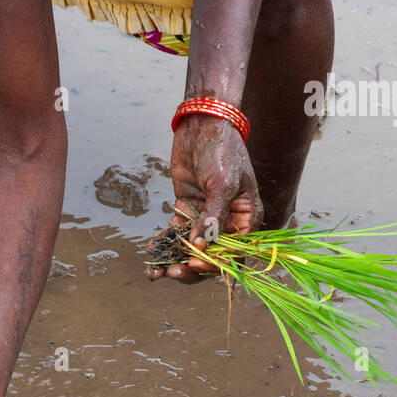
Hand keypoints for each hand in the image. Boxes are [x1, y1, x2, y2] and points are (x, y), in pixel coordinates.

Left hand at [148, 115, 262, 281]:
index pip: (234, 253)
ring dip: (175, 262)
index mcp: (245, 219)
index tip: (195, 263)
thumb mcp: (223, 184)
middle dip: (191, 268)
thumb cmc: (221, 151)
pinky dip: (164, 245)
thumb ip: (214, 217)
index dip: (215, 264)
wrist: (202, 124)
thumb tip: (201, 246)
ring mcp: (205, 218)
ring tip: (157, 272)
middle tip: (173, 271)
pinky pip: (176, 234)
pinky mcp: (187, 210)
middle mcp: (227, 222)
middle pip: (211, 256)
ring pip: (191, 249)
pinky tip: (151, 254)